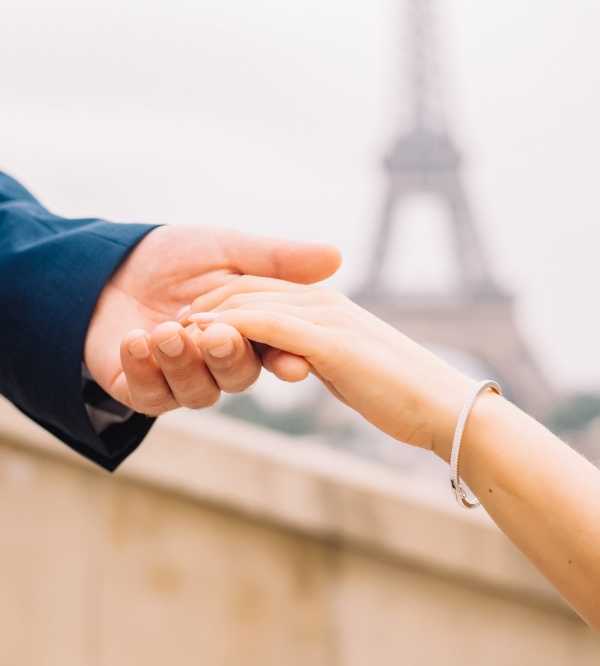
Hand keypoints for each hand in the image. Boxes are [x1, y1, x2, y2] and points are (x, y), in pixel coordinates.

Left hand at [84, 227, 340, 414]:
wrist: (109, 265)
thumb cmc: (173, 258)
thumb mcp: (227, 250)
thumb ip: (276, 259)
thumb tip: (338, 255)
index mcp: (248, 334)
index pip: (276, 354)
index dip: (286, 361)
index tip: (296, 365)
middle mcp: (220, 363)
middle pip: (237, 375)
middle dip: (228, 357)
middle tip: (217, 334)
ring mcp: (182, 380)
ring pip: (198, 391)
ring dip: (184, 363)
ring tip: (167, 331)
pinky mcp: (143, 391)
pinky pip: (150, 395)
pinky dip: (144, 369)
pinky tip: (134, 340)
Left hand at [186, 276, 473, 453]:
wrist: (441, 404)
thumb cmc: (398, 387)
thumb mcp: (350, 362)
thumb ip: (319, 350)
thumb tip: (295, 357)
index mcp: (326, 304)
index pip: (264, 289)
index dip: (225, 299)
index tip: (195, 318)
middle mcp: (322, 303)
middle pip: (250, 290)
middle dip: (208, 304)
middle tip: (175, 322)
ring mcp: (325, 319)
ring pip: (252, 305)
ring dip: (211, 315)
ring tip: (177, 330)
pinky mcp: (327, 342)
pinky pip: (267, 326)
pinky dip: (231, 327)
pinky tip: (202, 337)